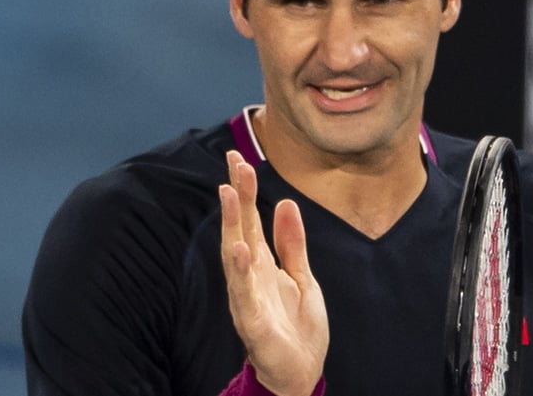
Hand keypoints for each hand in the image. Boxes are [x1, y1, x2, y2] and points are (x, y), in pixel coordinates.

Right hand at [219, 150, 328, 395]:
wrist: (301, 373)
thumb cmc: (297, 327)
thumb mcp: (302, 277)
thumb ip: (292, 244)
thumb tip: (285, 202)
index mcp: (262, 264)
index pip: (250, 221)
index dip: (245, 190)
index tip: (239, 158)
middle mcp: (249, 277)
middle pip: (239, 229)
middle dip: (236, 197)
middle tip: (233, 163)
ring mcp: (248, 298)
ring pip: (235, 256)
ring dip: (232, 224)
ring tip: (230, 194)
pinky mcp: (253, 322)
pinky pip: (244, 293)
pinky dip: (240, 271)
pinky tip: (239, 248)